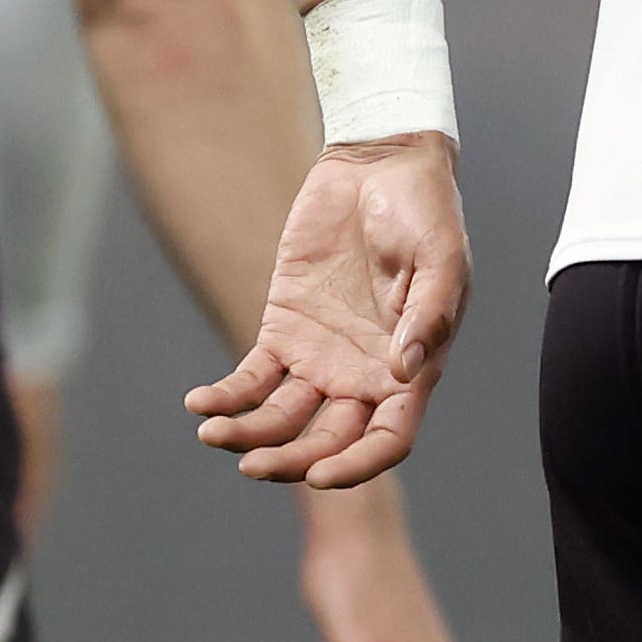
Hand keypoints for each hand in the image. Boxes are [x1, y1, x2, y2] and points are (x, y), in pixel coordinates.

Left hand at [187, 132, 470, 487]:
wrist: (380, 165)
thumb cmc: (425, 210)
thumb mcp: (441, 257)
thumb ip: (429, 314)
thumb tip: (405, 372)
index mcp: (413, 367)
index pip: (389, 437)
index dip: (358, 465)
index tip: (322, 475)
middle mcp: (364, 372)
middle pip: (327, 441)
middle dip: (291, 462)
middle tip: (253, 464)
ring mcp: (321, 355)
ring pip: (281, 418)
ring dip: (248, 435)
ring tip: (213, 433)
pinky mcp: (283, 330)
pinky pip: (249, 379)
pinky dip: (225, 397)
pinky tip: (200, 403)